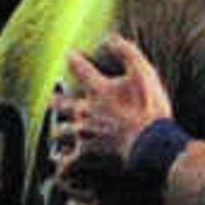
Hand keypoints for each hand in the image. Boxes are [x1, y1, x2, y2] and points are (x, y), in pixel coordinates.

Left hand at [49, 37, 171, 181]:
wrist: (151, 145)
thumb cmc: (150, 109)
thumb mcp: (144, 73)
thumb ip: (127, 52)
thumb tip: (109, 37)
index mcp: (99, 90)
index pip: (80, 68)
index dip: (73, 59)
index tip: (69, 54)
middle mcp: (85, 111)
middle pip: (61, 104)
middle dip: (56, 101)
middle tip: (53, 100)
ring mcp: (84, 134)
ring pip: (61, 133)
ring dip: (60, 132)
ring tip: (58, 134)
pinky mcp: (87, 156)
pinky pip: (68, 162)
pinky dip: (63, 164)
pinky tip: (60, 167)